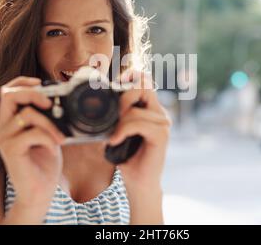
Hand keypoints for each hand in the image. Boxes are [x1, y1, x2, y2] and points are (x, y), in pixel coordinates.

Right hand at [0, 76, 64, 217]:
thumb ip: (49, 118)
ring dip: (50, 122)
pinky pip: (32, 133)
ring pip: (26, 114)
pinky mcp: (10, 150)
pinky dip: (48, 137)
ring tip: (61, 136)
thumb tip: (64, 100)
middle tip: (51, 103)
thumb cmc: (44, 162)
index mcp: (11, 120)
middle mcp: (3, 127)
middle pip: (8, 95)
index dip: (23, 82)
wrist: (39, 191)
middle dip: (33, 93)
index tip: (41, 82)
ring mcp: (5, 138)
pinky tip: (53, 148)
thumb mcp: (49, 134)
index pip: (7, 91)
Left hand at [109, 71, 171, 188]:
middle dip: (123, 97)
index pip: (144, 81)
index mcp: (151, 109)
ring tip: (112, 136)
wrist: (139, 183)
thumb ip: (116, 114)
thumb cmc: (127, 157)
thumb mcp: (117, 130)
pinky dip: (123, 131)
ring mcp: (162, 123)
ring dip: (118, 122)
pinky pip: (138, 123)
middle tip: (112, 115)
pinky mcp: (161, 135)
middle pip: (143, 86)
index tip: (115, 86)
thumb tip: (97, 101)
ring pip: (136, 109)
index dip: (130, 77)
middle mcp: (159, 113)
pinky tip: (114, 141)